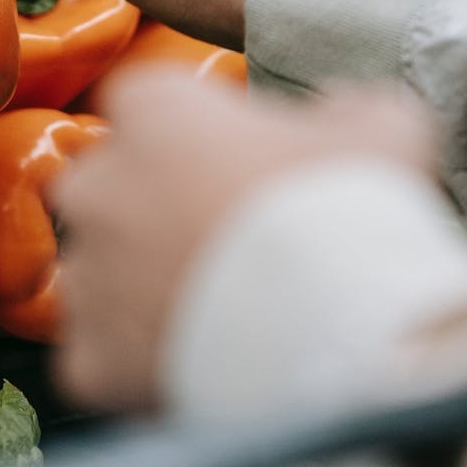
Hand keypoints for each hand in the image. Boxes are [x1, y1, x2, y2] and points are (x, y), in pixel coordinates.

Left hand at [48, 67, 436, 412]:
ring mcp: (86, 273)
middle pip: (110, 187)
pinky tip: (191, 363)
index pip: (147, 103)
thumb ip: (344, 109)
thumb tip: (338, 112)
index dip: (191, 132)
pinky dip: (134, 361)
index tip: (236, 163)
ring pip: (99, 273)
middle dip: (153, 210)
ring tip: (218, 312)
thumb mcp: (380, 128)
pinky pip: (98, 353)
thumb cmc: (351, 213)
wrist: (338, 334)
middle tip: (225, 244)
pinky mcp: (88, 354)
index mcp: (151, 113)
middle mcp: (96, 186)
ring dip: (140, 286)